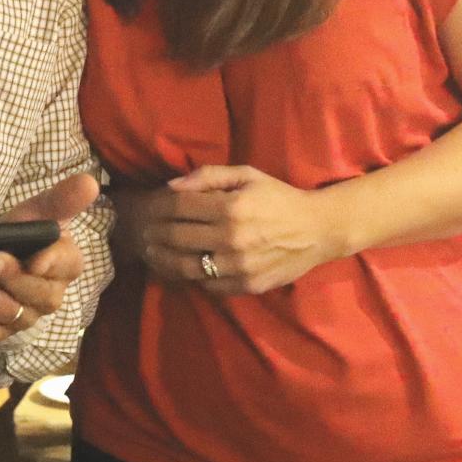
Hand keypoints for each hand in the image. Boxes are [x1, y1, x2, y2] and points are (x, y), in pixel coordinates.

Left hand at [0, 173, 98, 341]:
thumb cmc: (18, 234)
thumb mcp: (36, 212)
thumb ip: (60, 200)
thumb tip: (90, 183)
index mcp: (65, 265)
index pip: (68, 265)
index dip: (53, 262)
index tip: (36, 258)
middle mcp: (49, 297)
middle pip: (35, 293)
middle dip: (10, 277)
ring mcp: (23, 317)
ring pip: (6, 312)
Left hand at [119, 165, 344, 294]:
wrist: (318, 230)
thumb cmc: (278, 197)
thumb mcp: (247, 175)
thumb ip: (208, 176)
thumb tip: (171, 186)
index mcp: (231, 207)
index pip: (179, 207)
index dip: (158, 207)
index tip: (148, 208)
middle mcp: (232, 239)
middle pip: (176, 238)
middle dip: (154, 233)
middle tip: (142, 232)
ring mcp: (239, 266)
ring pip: (186, 267)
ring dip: (164, 260)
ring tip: (153, 253)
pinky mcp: (246, 285)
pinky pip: (208, 284)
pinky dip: (192, 276)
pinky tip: (182, 267)